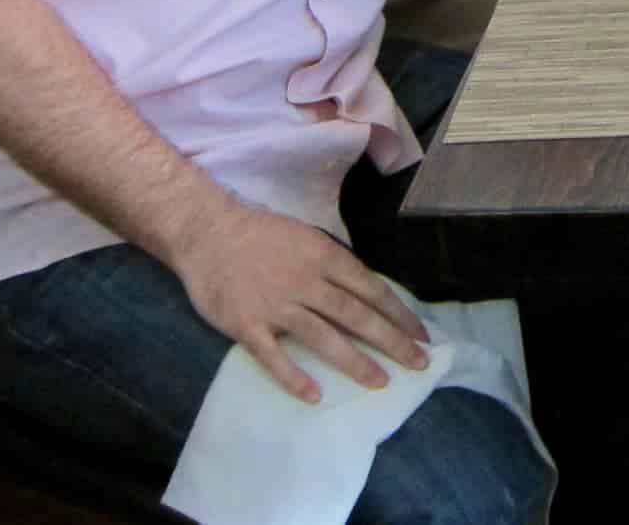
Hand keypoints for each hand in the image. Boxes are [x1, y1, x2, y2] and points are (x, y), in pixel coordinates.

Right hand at [166, 198, 430, 401]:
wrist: (208, 232)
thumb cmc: (261, 235)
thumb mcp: (307, 238)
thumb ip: (333, 265)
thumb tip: (366, 292)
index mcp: (324, 257)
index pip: (371, 289)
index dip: (398, 313)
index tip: (421, 334)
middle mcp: (306, 282)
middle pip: (356, 315)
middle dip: (392, 340)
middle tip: (419, 362)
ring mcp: (276, 306)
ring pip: (323, 337)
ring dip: (355, 361)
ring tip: (381, 382)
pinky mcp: (247, 325)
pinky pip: (273, 356)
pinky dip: (294, 377)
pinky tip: (314, 395)